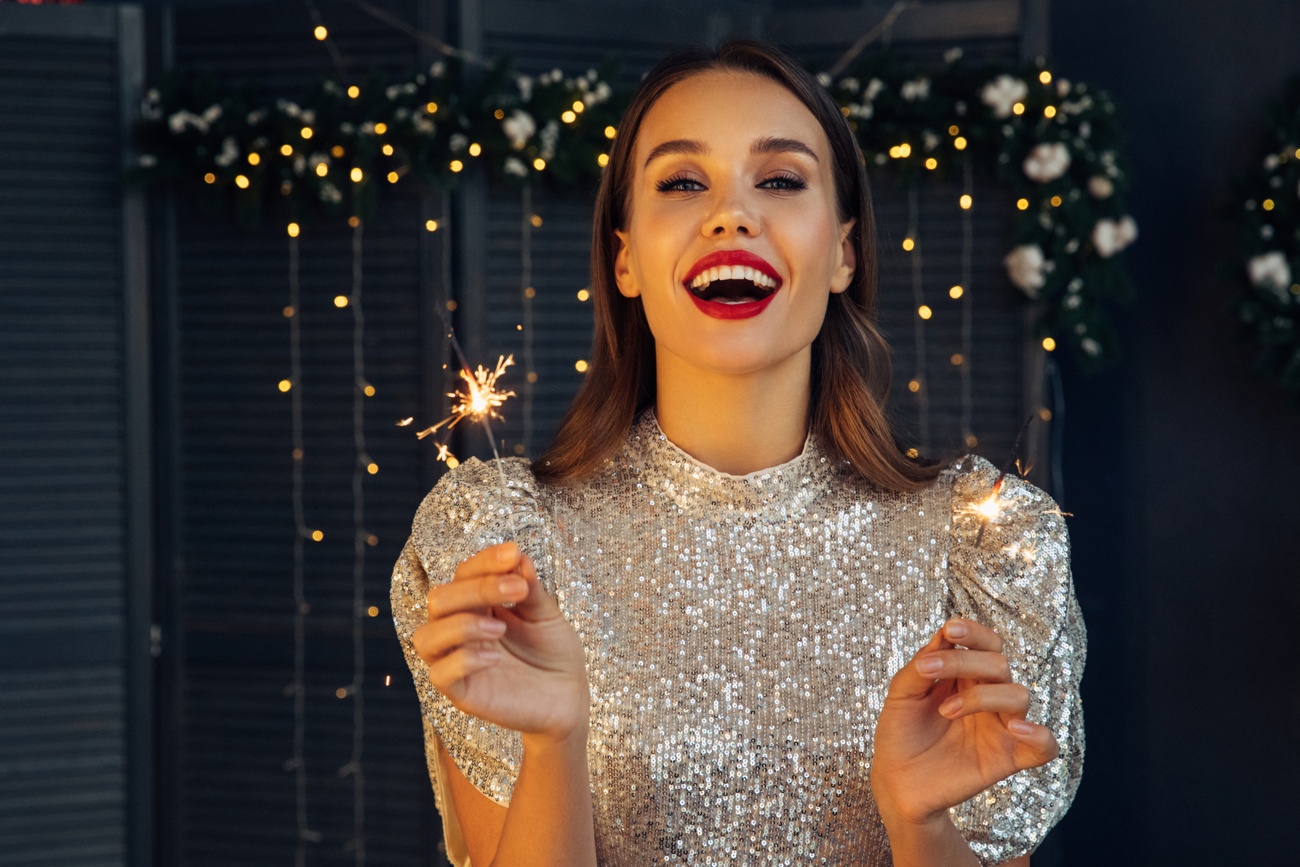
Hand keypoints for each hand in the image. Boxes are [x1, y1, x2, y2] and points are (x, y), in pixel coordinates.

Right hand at [413, 541, 589, 742]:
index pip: (463, 575)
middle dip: (476, 588)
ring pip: (426, 637)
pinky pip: (440, 674)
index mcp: (478, 606)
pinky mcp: (462, 694)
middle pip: (439, 600)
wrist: (570, 698)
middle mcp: (460, 631)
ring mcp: (458, 663)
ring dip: (461, 624)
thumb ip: (530, 590)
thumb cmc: (554, 653)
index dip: (484, 561)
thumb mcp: (546, 615)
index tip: (513, 553)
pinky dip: (464, 660)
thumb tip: (518, 557)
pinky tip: (494, 656)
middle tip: (517, 589)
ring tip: (501, 628)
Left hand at [870, 618, 1058, 828]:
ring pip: (1019, 695)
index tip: (951, 630)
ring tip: (945, 710)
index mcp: (966, 675)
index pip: (986, 644)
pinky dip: (1039, 735)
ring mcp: (1000, 726)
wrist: (896, 780)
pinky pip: (1044, 747)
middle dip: (965, 661)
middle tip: (927, 671)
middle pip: (999, 664)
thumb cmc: (900, 732)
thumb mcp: (901, 694)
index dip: (974, 632)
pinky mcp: (1008, 758)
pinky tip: (1015, 728)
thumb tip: (945, 633)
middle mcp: (988, 696)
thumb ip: (922, 665)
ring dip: (982, 696)